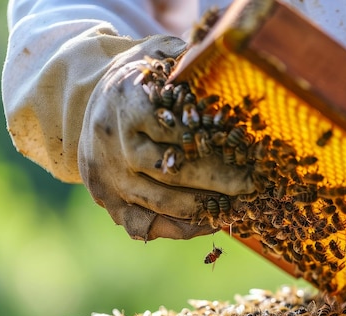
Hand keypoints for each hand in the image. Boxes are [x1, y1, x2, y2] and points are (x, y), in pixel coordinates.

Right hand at [79, 35, 254, 240]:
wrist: (93, 103)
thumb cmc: (141, 82)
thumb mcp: (160, 58)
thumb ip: (190, 66)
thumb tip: (233, 69)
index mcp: (127, 102)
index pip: (175, 129)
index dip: (212, 143)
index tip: (245, 148)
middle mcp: (113, 142)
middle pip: (172, 171)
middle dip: (219, 180)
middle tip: (252, 184)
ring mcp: (108, 176)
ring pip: (161, 203)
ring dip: (204, 208)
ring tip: (236, 206)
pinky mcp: (108, 200)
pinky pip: (145, 226)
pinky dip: (180, 227)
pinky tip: (208, 221)